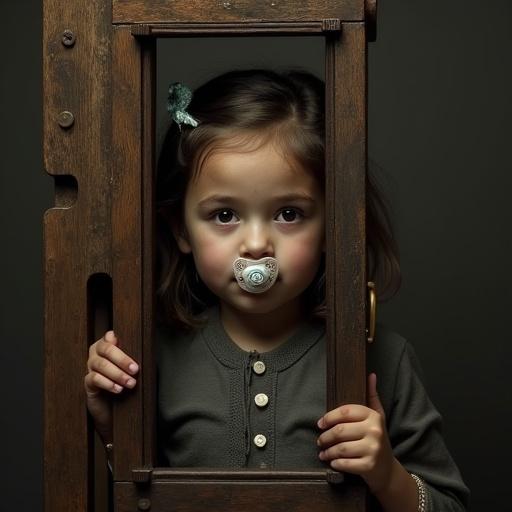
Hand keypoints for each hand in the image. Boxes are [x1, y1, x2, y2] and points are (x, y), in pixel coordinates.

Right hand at [84, 331, 139, 441]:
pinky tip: (118, 389)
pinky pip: (94, 379)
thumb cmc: (126, 382)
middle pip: (105, 349)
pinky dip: (108, 383)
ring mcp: (90, 368)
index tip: (126, 343)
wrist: (114, 409)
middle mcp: (96, 354)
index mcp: (107, 346)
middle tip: (135, 369)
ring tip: (130, 383)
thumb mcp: (133, 368)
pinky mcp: (88, 384)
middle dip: (122, 359)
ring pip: (100, 364)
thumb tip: (144, 347)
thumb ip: (135, 355)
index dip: (116, 339)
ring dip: (118, 374)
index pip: (109, 337)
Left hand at [317, 373, 394, 493]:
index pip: (345, 411)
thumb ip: (371, 396)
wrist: (388, 469)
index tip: (320, 423)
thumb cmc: (376, 439)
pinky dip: (336, 463)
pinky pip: (345, 463)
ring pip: (341, 448)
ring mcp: (373, 449)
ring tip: (323, 452)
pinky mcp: (369, 466)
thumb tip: (371, 375)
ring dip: (328, 451)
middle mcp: (374, 431)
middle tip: (320, 440)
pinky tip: (332, 462)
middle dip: (325, 436)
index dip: (329, 417)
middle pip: (340, 430)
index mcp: (373, 416)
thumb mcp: (377, 416)